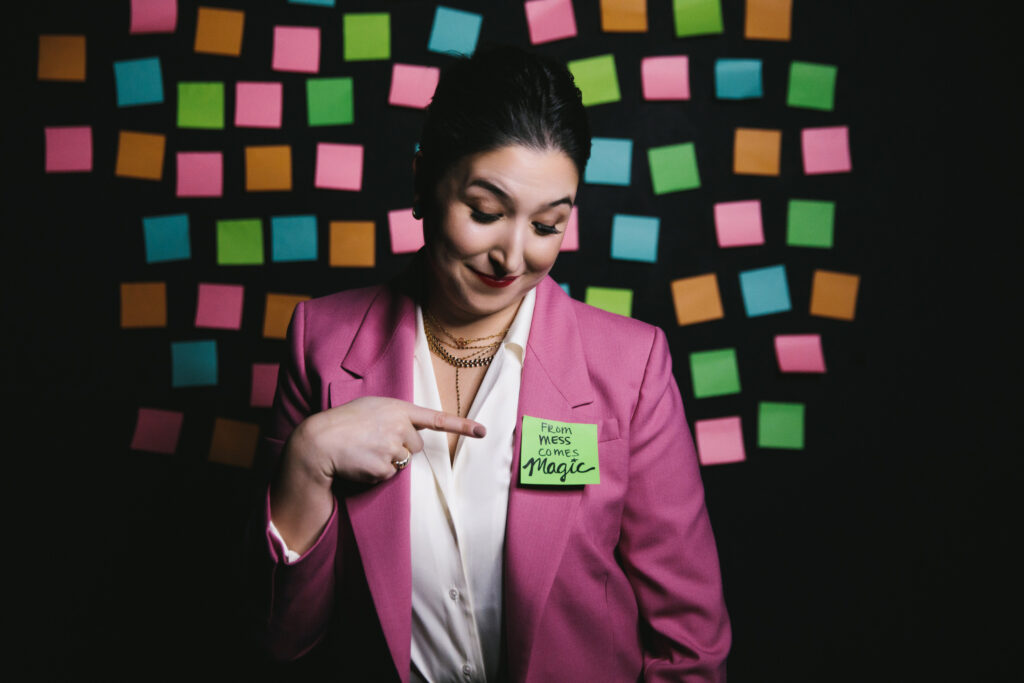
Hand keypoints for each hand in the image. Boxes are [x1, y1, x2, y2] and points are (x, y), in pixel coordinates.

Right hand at [287, 396, 486, 485]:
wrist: (318, 442)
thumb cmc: (342, 423)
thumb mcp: (371, 408)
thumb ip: (393, 416)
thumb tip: (409, 433)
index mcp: (398, 409)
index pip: (436, 419)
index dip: (461, 426)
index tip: (482, 431)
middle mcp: (400, 427)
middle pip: (415, 447)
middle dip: (399, 448)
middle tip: (374, 442)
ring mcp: (393, 448)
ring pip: (402, 462)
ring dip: (387, 460)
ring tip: (364, 451)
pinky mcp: (385, 468)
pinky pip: (389, 475)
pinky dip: (376, 473)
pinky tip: (360, 462)